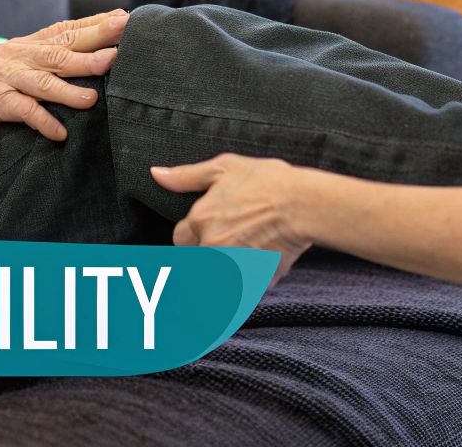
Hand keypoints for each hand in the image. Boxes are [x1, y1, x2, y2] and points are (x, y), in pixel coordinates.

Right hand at [0, 11, 127, 153]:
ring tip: (95, 95)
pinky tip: (59, 133)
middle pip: (62, 48)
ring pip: (44, 79)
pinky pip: (21, 111)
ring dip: (71, 87)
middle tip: (123, 41)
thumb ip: (44, 55)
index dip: (95, 23)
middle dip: (95, 43)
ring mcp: (5, 77)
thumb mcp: (13, 61)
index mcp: (27, 44)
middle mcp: (18, 55)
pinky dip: (41, 121)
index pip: (66, 29)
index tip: (125, 18)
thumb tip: (86, 52)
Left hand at [152, 153, 312, 285]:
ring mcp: (231, 268)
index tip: (210, 231)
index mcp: (200, 220)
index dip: (195, 235)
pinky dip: (246, 287)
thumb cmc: (269, 182)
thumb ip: (188, 176)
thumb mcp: (225, 167)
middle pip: (195, 262)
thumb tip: (157, 174)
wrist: (304, 205)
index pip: (180, 239)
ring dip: (224, 273)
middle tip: (233, 243)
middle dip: (209, 255)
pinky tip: (259, 270)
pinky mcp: (253, 284)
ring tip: (245, 259)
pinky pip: (240, 295)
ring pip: (214, 281)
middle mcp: (210, 247)